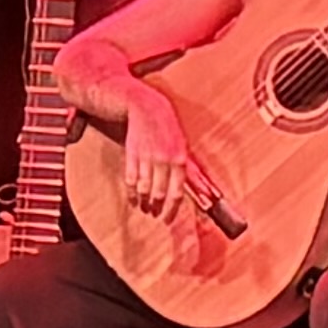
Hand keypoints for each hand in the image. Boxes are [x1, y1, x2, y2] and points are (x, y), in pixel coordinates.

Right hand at [112, 86, 197, 226]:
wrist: (146, 108)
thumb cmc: (168, 128)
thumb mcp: (182, 146)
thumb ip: (185, 168)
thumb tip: (197, 190)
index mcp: (180, 160)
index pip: (176, 193)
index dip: (171, 210)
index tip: (167, 219)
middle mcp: (163, 161)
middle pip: (159, 194)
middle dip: (157, 209)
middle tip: (155, 215)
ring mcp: (146, 158)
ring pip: (144, 189)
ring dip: (143, 203)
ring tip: (144, 208)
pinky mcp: (131, 155)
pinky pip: (130, 180)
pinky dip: (131, 193)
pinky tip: (133, 199)